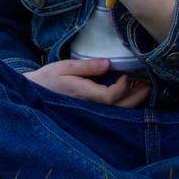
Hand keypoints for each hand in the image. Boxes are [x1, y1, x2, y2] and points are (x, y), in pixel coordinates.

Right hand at [24, 58, 150, 107]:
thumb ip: (87, 67)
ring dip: (130, 104)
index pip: (109, 96)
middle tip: (147, 86)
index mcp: (81, 94)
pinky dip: (120, 107)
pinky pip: (108, 114)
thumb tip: (109, 64)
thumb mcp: (64, 67)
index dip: (122, 88)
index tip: (126, 75)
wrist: (31, 95)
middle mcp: (87, 108)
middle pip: (117, 108)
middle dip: (134, 98)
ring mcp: (87, 113)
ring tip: (142, 92)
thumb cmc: (46, 79)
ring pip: (115, 113)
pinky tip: (127, 99)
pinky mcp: (87, 114)